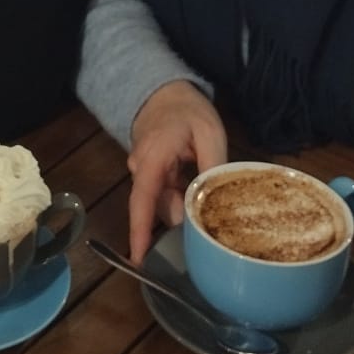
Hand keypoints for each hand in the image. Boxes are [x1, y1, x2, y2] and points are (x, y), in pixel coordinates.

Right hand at [125, 79, 226, 262]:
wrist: (165, 93)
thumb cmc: (188, 111)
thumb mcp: (209, 134)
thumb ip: (211, 168)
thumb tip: (214, 204)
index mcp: (152, 159)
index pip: (142, 201)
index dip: (140, 232)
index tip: (139, 260)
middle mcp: (140, 170)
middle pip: (158, 208)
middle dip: (182, 219)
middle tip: (213, 223)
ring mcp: (142, 173)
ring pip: (162, 204)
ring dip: (184, 206)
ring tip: (210, 199)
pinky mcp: (149, 176)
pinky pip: (164, 196)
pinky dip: (181, 199)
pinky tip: (197, 189)